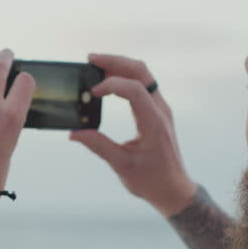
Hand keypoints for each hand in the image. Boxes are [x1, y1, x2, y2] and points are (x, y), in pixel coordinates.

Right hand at [69, 54, 195, 216]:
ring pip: (143, 74)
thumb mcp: (121, 165)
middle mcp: (160, 110)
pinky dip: (126, 77)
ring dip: (121, 66)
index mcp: (153, 122)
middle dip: (115, 61)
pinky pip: (144, 85)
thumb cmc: (151, 180)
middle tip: (91, 59)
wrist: (173, 189)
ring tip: (96, 65)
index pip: (134, 89)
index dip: (111, 84)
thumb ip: (98, 146)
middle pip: (141, 71)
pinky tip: (109, 81)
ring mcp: (161, 109)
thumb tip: (74, 133)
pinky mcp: (157, 112)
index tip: (92, 93)